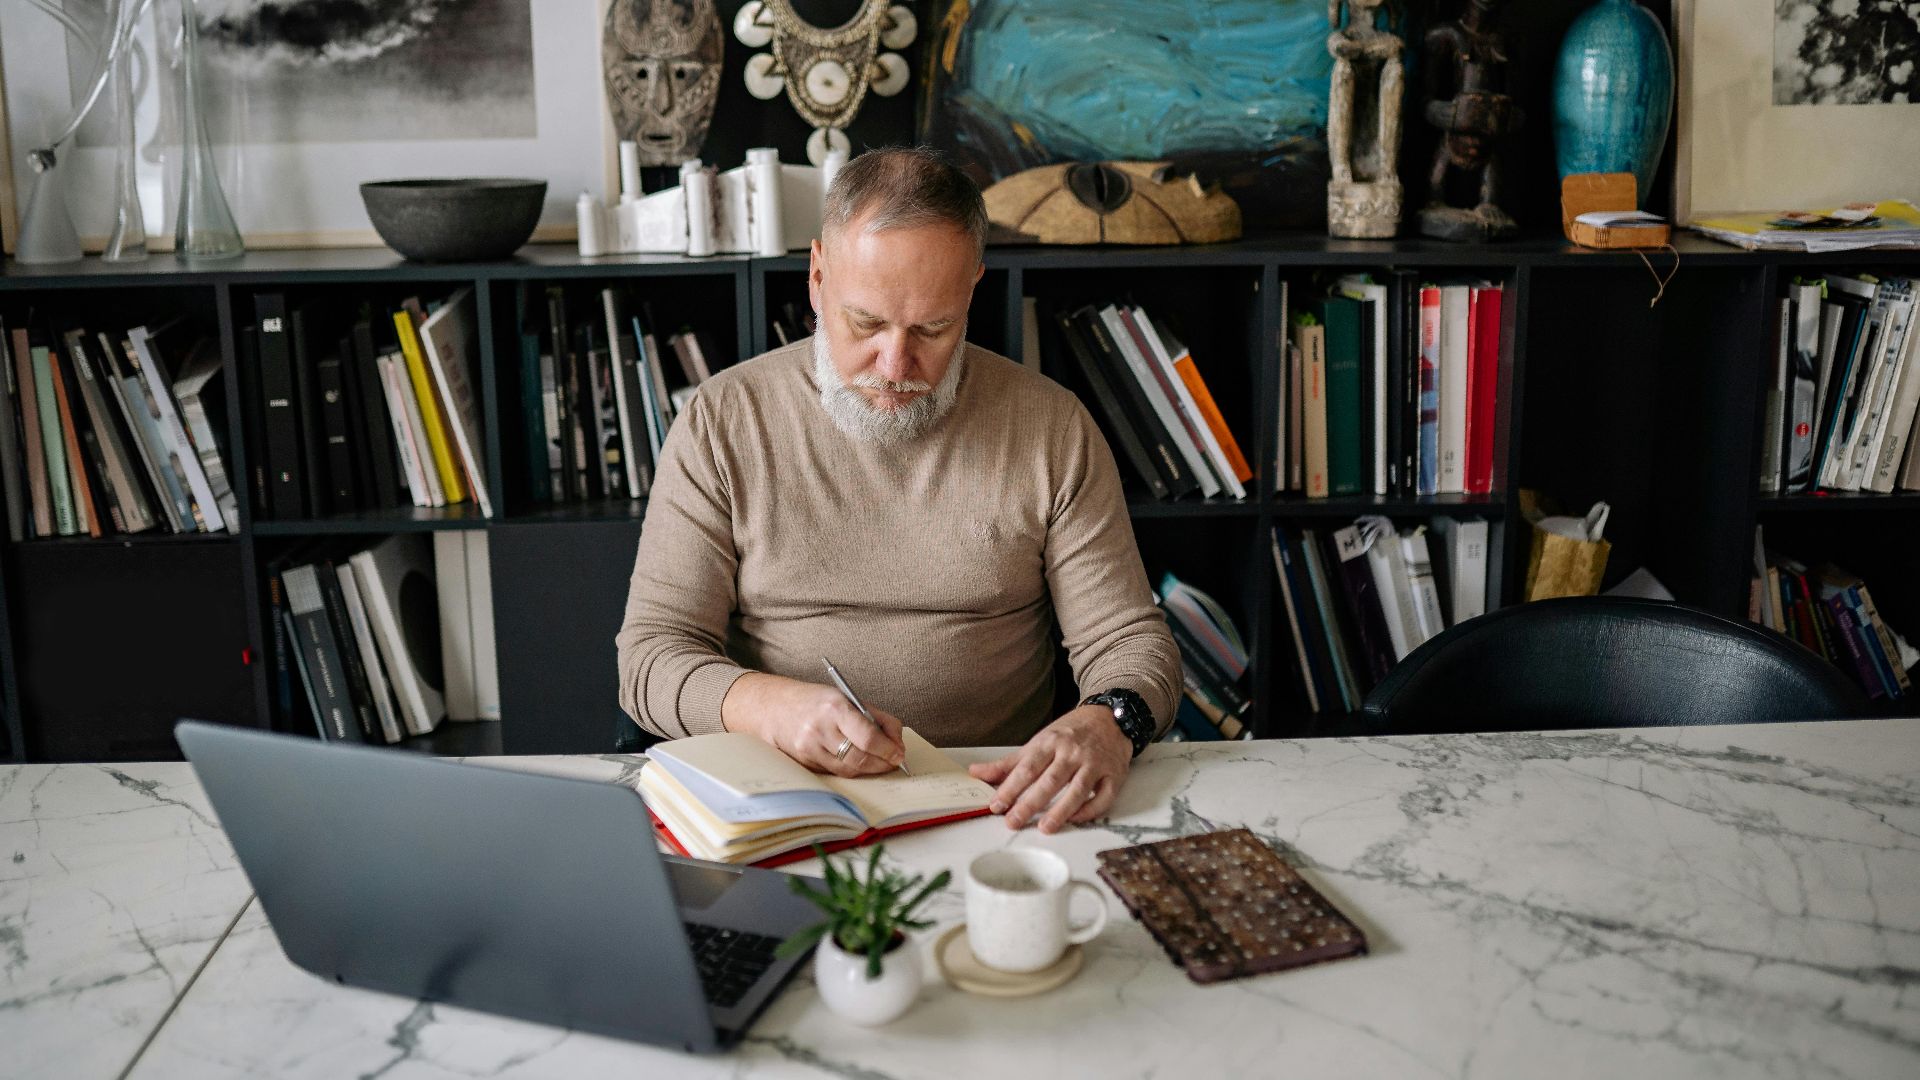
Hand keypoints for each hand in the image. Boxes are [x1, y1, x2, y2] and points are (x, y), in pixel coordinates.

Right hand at [721, 672, 906, 777]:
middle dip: (883, 762)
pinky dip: (852, 769)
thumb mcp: (846, 698)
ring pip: (849, 769)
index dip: (888, 749)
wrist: (773, 707)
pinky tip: (860, 762)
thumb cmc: (815, 701)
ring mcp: (810, 749)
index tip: (898, 753)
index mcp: (834, 708)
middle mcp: (820, 730)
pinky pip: (836, 771)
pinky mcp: (805, 762)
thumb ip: (875, 717)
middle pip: (860, 758)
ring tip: (880, 762)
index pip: (867, 736)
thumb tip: (897, 741)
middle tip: (894, 760)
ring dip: (870, 769)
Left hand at [968, 704, 1130, 833]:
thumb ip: (1009, 762)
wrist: (1110, 717)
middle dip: (1030, 803)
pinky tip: (1076, 819)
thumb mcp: (1039, 741)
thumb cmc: (1071, 732)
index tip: (997, 805)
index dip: (1010, 787)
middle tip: (1014, 821)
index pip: (1027, 767)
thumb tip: (976, 773)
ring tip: (1045, 827)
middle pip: (1050, 780)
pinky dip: (1090, 810)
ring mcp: (1095, 763)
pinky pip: (1103, 796)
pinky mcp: (1114, 775)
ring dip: (1061, 810)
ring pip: (1077, 789)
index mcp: (1050, 742)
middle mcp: (1072, 752)